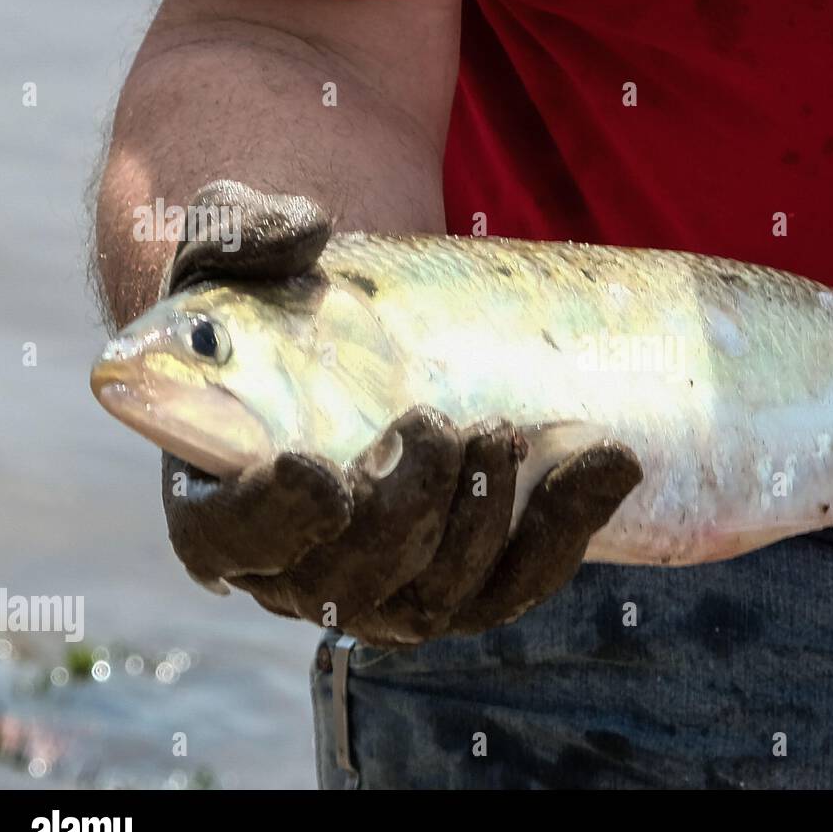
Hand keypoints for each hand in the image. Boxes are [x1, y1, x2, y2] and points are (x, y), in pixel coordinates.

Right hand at [160, 182, 642, 642]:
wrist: (360, 339)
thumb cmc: (282, 304)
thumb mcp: (238, 253)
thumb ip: (238, 230)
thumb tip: (306, 230)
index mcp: (225, 504)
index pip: (232, 540)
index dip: (271, 521)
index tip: (316, 469)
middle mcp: (303, 568)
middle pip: (350, 581)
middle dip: (403, 512)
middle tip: (437, 423)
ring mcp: (391, 586)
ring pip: (438, 601)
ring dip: (481, 527)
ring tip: (503, 433)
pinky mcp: (468, 580)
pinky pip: (519, 583)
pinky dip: (568, 528)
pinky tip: (607, 461)